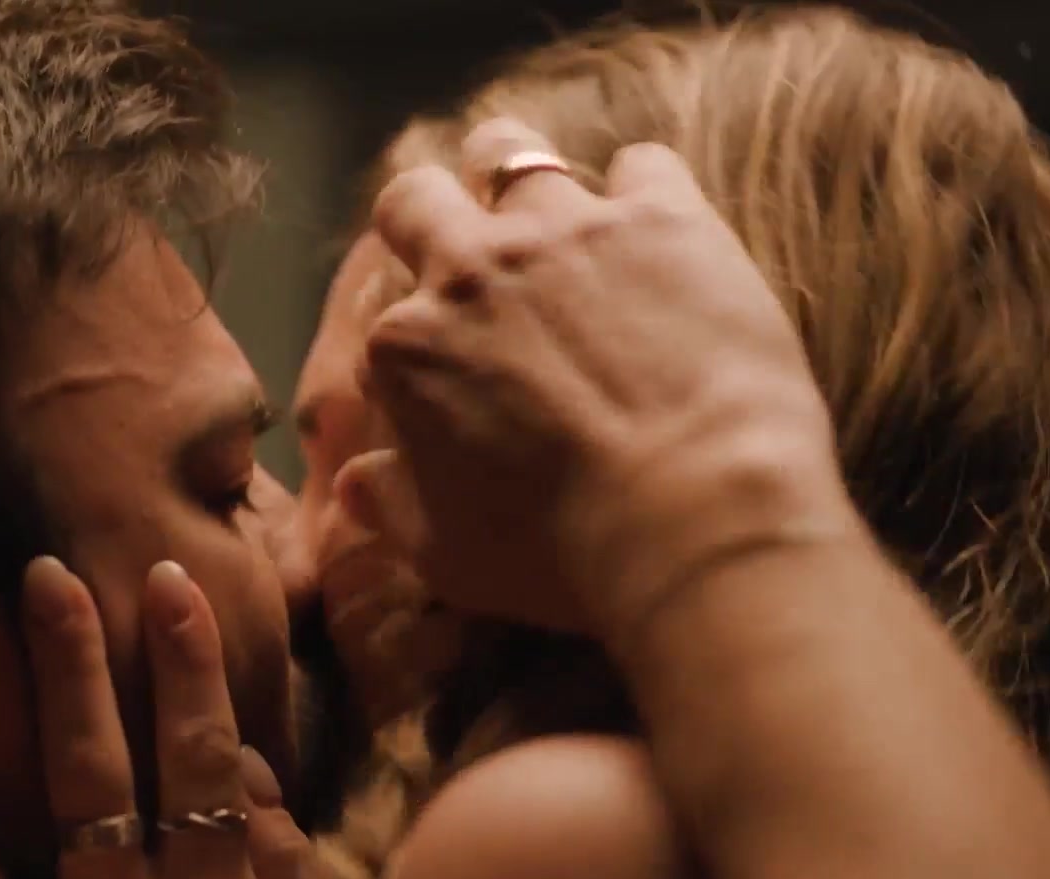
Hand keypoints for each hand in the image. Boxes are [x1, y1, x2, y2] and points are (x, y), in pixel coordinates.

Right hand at [346, 118, 856, 637]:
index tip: (452, 376)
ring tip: (561, 223)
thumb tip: (355, 483)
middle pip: (417, 197)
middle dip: (433, 216)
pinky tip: (663, 236)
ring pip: (512, 150)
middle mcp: (471, 269)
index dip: (416, 347)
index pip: (386, 321)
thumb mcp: (446, 554)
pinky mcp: (662, 216)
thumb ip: (392, 506)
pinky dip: (646, 192)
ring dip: (522, 179)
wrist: (694, 520)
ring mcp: (566, 231)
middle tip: (474, 257)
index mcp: (407, 346)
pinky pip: (642, 165)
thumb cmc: (559, 556)